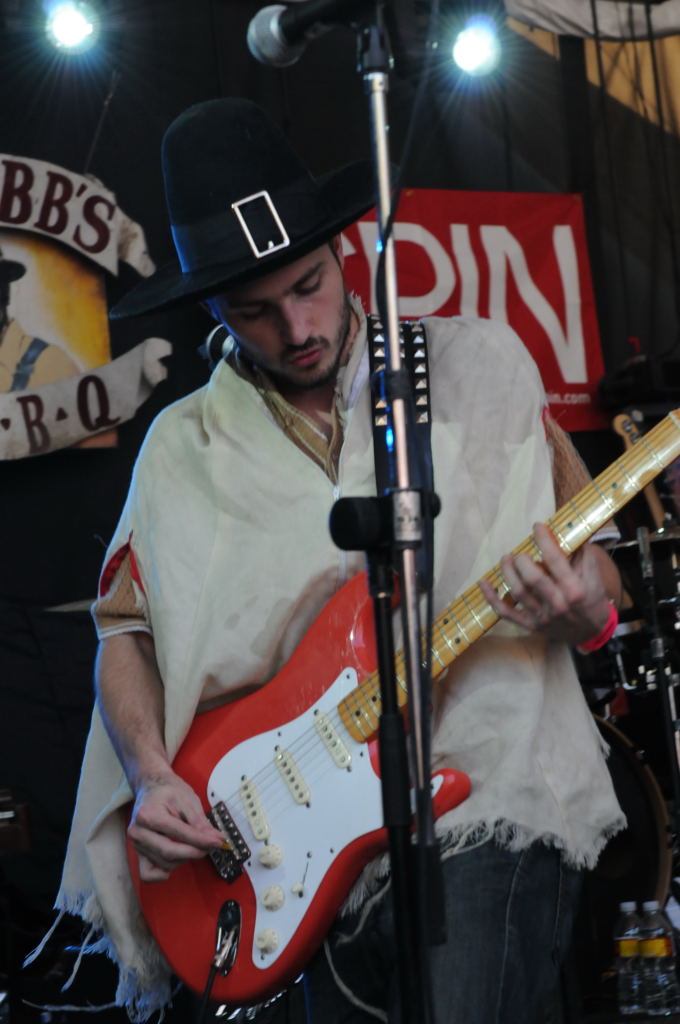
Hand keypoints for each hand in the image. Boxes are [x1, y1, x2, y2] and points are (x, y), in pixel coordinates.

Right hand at [127, 771, 224, 881]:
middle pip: (169, 852)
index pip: (179, 833)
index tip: (218, 842)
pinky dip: (164, 871)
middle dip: (195, 852)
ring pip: (165, 863)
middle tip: (211, 845)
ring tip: (194, 843)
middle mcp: (138, 831)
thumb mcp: (187, 799)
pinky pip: (149, 874)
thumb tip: (215, 839)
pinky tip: (177, 858)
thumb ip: (199, 822)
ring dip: (185, 858)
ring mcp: (136, 844)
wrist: (152, 787)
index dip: (201, 840)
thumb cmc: (168, 791)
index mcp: (148, 814)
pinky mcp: (138, 854)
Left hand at [479, 522, 612, 646]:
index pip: (555, 560)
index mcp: (575, 589)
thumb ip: (582, 552)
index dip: (543, 540)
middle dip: (522, 561)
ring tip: (506, 559)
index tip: (537, 527)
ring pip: (518, 592)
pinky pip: (506, 613)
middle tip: (520, 553)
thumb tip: (568, 528)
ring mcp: (542, 616)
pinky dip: (492, 599)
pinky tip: (484, 583)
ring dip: (508, 573)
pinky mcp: (531, 625)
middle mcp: (558, 604)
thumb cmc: (592, 597)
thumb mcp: (594, 575)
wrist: (591, 631)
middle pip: (533, 578)